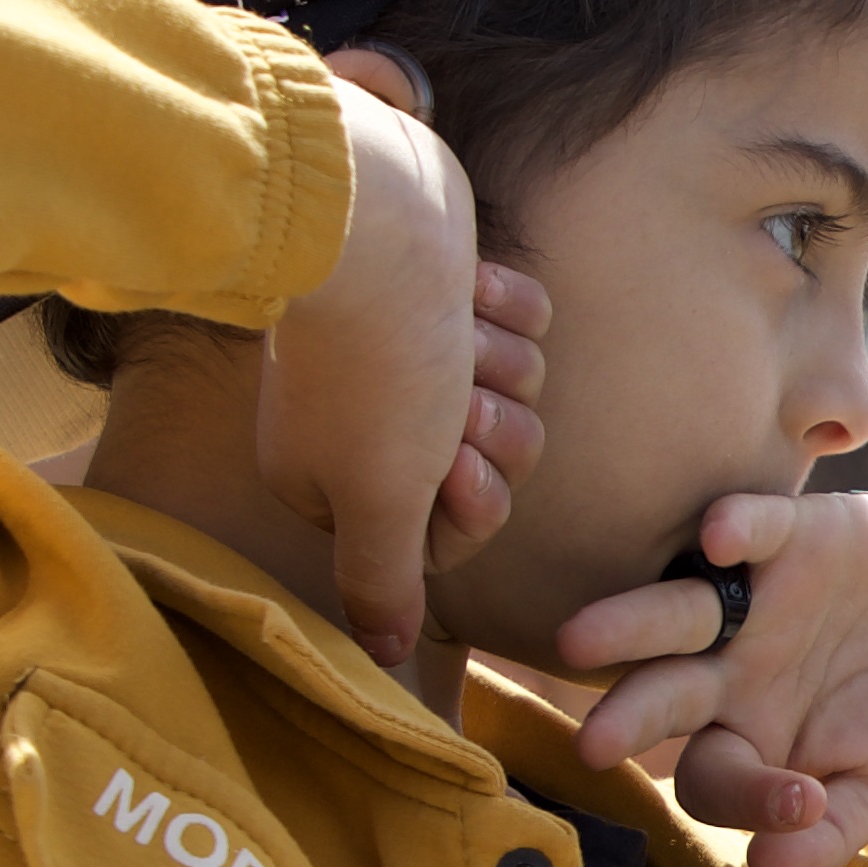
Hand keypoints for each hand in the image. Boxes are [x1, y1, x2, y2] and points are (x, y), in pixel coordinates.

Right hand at [261, 54, 543, 670]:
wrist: (372, 217)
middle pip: (495, 459)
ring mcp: (415, 348)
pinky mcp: (451, 284)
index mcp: (341, 476)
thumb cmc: (376, 365)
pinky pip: (525, 319)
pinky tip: (466, 284)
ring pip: (516, 389)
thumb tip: (381, 649)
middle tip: (457, 395)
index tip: (452, 461)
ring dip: (499, 361)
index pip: (458, 523)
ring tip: (454, 331)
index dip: (475, 496)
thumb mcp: (380, 497)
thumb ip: (383, 579)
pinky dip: (506, 302)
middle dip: (494, 427)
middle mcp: (374, 418)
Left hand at [556, 489, 867, 866]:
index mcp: (740, 739)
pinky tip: (719, 538)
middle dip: (629, 717)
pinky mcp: (793, 536)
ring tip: (579, 641)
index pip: (715, 778)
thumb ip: (828, 834)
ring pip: (680, 612)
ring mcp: (752, 604)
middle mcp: (726, 672)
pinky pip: (755, 528)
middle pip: (663, 692)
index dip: (751, 797)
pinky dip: (737, 528)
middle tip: (592, 745)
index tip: (806, 804)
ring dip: (631, 624)